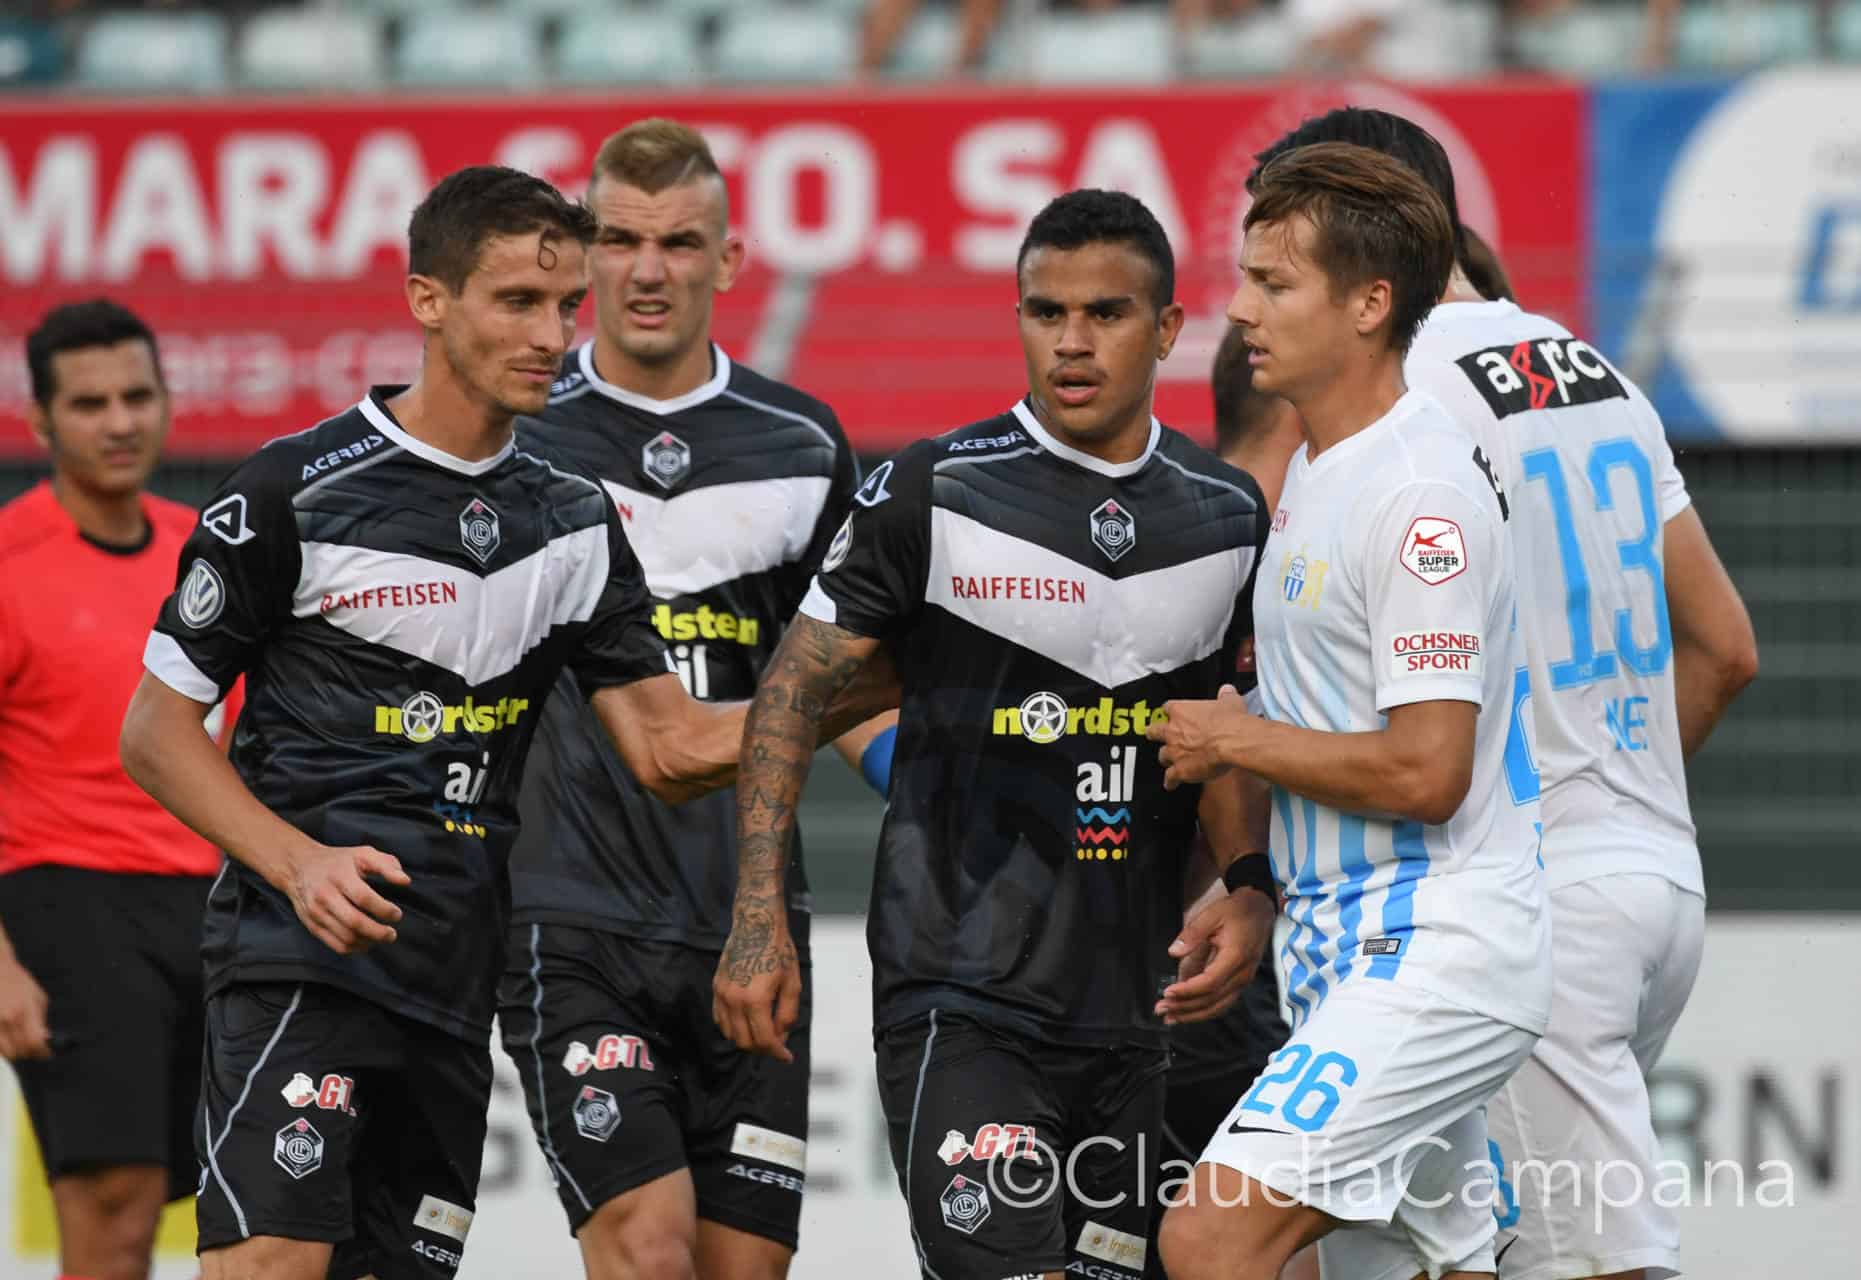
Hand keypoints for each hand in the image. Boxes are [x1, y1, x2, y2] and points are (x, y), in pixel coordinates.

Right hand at [0, 953, 50, 1060]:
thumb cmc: (18, 982)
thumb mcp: (37, 997)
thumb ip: (40, 1020)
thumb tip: (45, 1040)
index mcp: (25, 1011)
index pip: (35, 1042)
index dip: (42, 1052)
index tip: (46, 1054)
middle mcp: (8, 1018)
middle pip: (19, 1051)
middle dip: (28, 1053)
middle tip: (32, 1049)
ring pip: (5, 1053)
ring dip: (13, 1052)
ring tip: (18, 1044)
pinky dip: (2, 1048)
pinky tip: (7, 1040)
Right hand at [284, 844, 408, 955]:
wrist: (299, 867)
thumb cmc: (339, 861)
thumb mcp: (363, 854)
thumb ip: (387, 865)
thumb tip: (405, 881)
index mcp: (339, 876)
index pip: (363, 898)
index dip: (383, 909)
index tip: (397, 914)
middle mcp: (325, 896)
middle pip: (354, 922)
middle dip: (378, 932)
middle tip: (392, 934)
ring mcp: (316, 913)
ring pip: (345, 937)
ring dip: (368, 942)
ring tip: (381, 937)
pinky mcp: (312, 925)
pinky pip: (335, 944)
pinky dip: (354, 948)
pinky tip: (366, 941)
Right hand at [712, 904, 801, 1062]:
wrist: (757, 924)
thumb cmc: (779, 950)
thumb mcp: (792, 983)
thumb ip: (787, 1014)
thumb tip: (781, 1037)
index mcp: (755, 1000)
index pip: (764, 1040)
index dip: (777, 1052)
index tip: (787, 1057)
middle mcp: (734, 1000)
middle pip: (745, 1042)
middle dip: (763, 1048)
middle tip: (777, 1044)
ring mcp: (721, 994)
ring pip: (730, 1034)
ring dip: (747, 1039)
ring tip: (764, 1032)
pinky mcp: (716, 987)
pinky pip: (719, 1019)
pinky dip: (732, 1027)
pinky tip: (747, 1022)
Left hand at [1149, 684, 1252, 788]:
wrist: (1232, 741)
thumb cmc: (1230, 720)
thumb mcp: (1230, 702)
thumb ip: (1225, 695)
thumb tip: (1226, 690)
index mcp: (1181, 711)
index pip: (1167, 708)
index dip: (1170, 712)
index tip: (1173, 714)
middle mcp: (1173, 730)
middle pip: (1154, 731)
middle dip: (1155, 734)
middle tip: (1157, 735)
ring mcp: (1174, 751)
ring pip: (1162, 755)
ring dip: (1166, 757)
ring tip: (1170, 761)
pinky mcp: (1180, 770)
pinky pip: (1170, 777)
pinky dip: (1170, 781)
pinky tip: (1170, 785)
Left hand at [1155, 886, 1275, 1024]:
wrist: (1260, 910)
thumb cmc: (1236, 911)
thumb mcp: (1212, 914)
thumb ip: (1192, 933)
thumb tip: (1174, 952)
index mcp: (1235, 957)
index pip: (1209, 983)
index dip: (1187, 991)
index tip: (1167, 992)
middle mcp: (1242, 974)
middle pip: (1212, 1000)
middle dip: (1185, 1007)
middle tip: (1160, 1009)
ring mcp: (1243, 980)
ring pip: (1218, 1007)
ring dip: (1193, 1014)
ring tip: (1170, 1017)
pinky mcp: (1240, 982)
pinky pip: (1222, 1002)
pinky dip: (1204, 1010)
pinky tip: (1187, 1013)